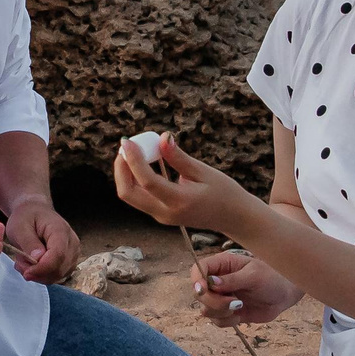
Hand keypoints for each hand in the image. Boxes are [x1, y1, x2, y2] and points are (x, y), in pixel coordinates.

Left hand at [0, 201, 79, 283]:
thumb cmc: (26, 217)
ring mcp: (73, 253)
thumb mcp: (19, 226)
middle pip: (60, 269)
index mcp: (60, 230)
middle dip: (38, 273)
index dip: (42, 268)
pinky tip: (32, 266)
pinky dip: (43, 276)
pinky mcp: (69, 261)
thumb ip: (28, 242)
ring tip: (24, 262)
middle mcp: (72, 242)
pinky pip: (57, 276)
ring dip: (39, 275)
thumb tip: (38, 259)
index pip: (58, 255)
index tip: (26, 273)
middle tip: (20, 264)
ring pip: (59, 275)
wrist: (34, 212)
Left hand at [112, 132, 259, 237]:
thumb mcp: (204, 171)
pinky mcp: (160, 214)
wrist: (233, 218)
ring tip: (134, 151)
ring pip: (130, 197)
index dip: (133, 159)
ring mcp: (161, 216)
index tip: (127, 141)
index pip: (147, 181)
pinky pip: (139, 197)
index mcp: (179, 201)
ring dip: (125, 173)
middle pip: (128, 194)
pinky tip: (143, 161)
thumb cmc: (224, 192)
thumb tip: (162, 137)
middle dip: (121, 168)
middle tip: (126, 146)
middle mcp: (165, 213)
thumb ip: (179, 158)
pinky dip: (135, 179)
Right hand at [191, 249, 297, 323]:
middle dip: (213, 301)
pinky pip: (217, 321)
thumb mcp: (253, 276)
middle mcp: (218, 281)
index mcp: (222, 265)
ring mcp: (222, 298)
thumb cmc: (272, 278)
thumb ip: (232, 279)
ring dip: (220, 312)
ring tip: (239, 306)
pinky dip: (227, 321)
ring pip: (206, 309)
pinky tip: (240, 315)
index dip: (197, 281)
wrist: (285, 295)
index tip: (204, 291)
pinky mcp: (227, 312)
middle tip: (233, 302)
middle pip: (199, 294)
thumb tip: (211, 282)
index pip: (198, 269)